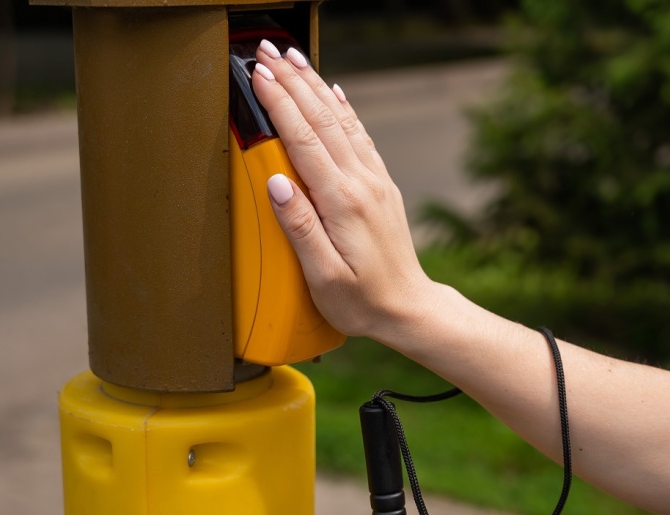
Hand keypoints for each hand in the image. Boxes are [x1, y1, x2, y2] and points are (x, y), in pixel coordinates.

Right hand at [251, 41, 437, 337]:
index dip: (280, 105)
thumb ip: (299, 228)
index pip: (305, 141)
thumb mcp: (324, 276)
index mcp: (342, 203)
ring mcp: (375, 181)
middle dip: (293, 82)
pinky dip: (344, 109)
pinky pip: (360, 136)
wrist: (410, 307)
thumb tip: (276, 184)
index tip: (260, 76)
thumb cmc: (363, 299)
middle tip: (268, 53)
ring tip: (295, 60)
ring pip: (342, 121)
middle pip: (323, 120)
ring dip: (316, 87)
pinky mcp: (381, 186)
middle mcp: (362, 183)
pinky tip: (334, 93)